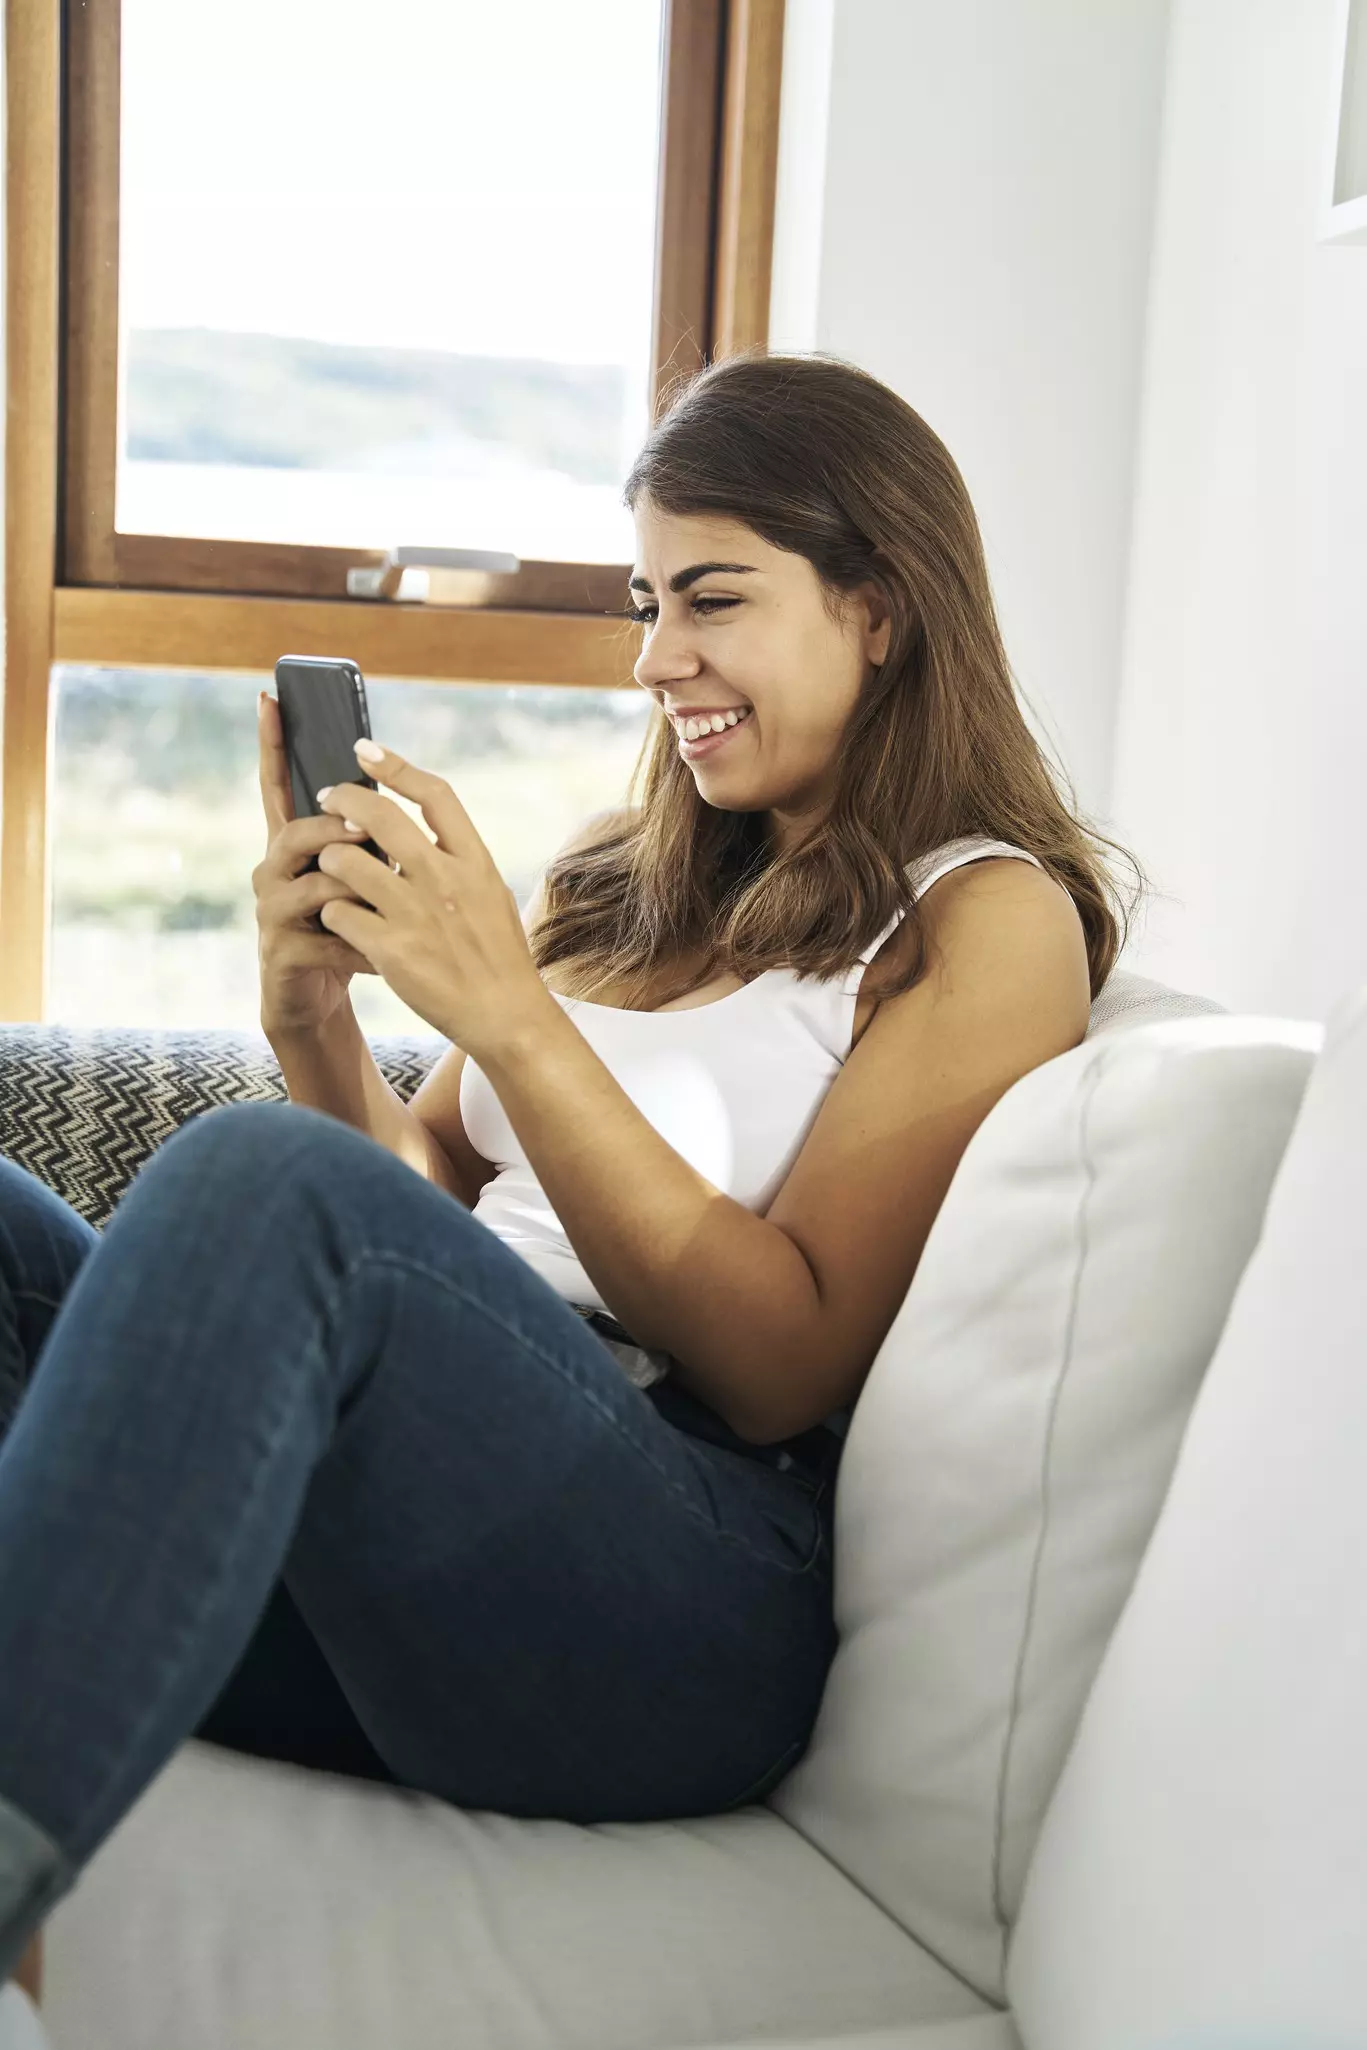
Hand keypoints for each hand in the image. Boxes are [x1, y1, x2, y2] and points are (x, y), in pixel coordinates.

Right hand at [253, 691, 375, 1035]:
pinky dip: (364, 946)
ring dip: (352, 887)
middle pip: (294, 833)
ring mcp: (272, 913)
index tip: (270, 697)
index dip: (272, 744)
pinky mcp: (282, 953)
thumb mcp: (360, 878)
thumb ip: (365, 839)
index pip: (278, 786)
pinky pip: (327, 938)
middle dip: (331, 828)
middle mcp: (273, 872)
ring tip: (386, 897)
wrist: (318, 1000)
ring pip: (309, 884)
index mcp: (294, 847)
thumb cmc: (347, 930)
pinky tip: (386, 960)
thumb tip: (396, 788)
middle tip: (364, 826)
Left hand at [314, 739, 555, 1059]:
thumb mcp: (493, 894)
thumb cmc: (499, 956)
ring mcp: (416, 915)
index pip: (434, 794)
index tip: (365, 750)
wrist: (507, 1016)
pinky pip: (339, 914)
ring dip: (329, 859)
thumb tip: (426, 826)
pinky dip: (332, 912)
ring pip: (345, 862)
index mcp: (475, 861)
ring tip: (328, 868)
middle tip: (326, 797)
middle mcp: (446, 880)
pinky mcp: (391, 951)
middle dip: (344, 799)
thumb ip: (460, 859)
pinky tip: (338, 920)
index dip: (396, 766)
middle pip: (380, 816)